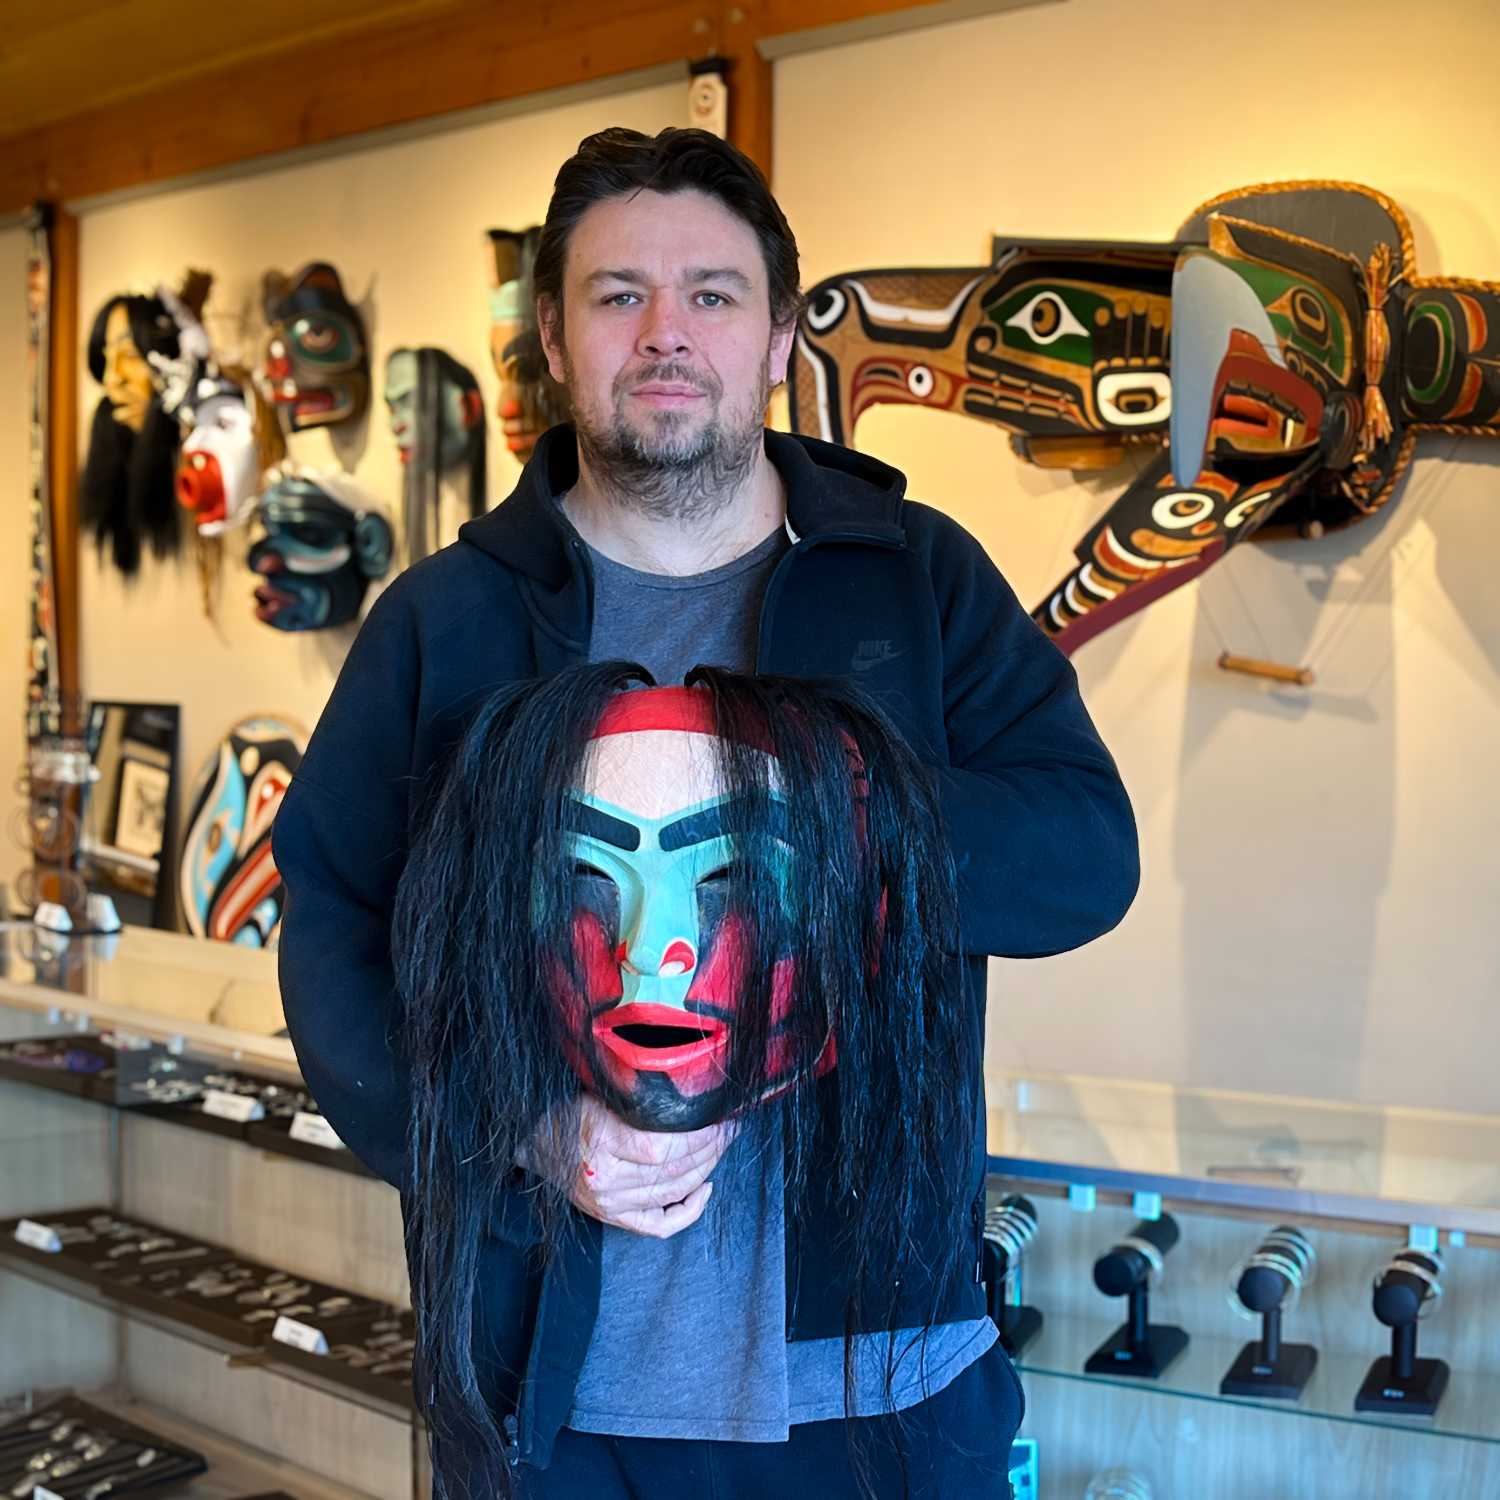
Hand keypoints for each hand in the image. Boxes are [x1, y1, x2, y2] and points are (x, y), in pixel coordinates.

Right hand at [519, 1095, 735, 1238]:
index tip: (720, 1115)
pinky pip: (660, 1225)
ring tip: (720, 1146)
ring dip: (706, 1169)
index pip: (664, 1146)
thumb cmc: (570, 1110)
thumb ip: (642, 1101)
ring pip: (673, 1193)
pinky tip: (704, 1188)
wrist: (534, 1141)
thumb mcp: (602, 1094)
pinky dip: (689, 1210)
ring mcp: (609, 1204)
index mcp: (600, 1141)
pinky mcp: (612, 1217)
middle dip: (711, 1147)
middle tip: (729, 1127)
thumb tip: (695, 1094)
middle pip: (674, 1170)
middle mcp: (604, 1178)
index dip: (700, 1134)